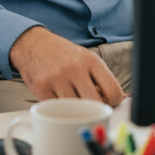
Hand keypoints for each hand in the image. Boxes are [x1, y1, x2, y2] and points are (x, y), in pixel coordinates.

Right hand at [9, 27, 123, 106]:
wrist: (32, 44)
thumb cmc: (63, 55)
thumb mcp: (86, 60)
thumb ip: (102, 79)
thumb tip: (122, 100)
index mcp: (91, 60)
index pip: (113, 91)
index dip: (112, 102)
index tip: (106, 102)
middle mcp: (75, 67)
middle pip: (95, 103)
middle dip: (94, 108)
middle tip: (89, 106)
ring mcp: (57, 78)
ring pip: (76, 109)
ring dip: (75, 110)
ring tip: (72, 101)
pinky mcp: (41, 87)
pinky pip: (57, 109)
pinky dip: (59, 108)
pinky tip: (58, 98)